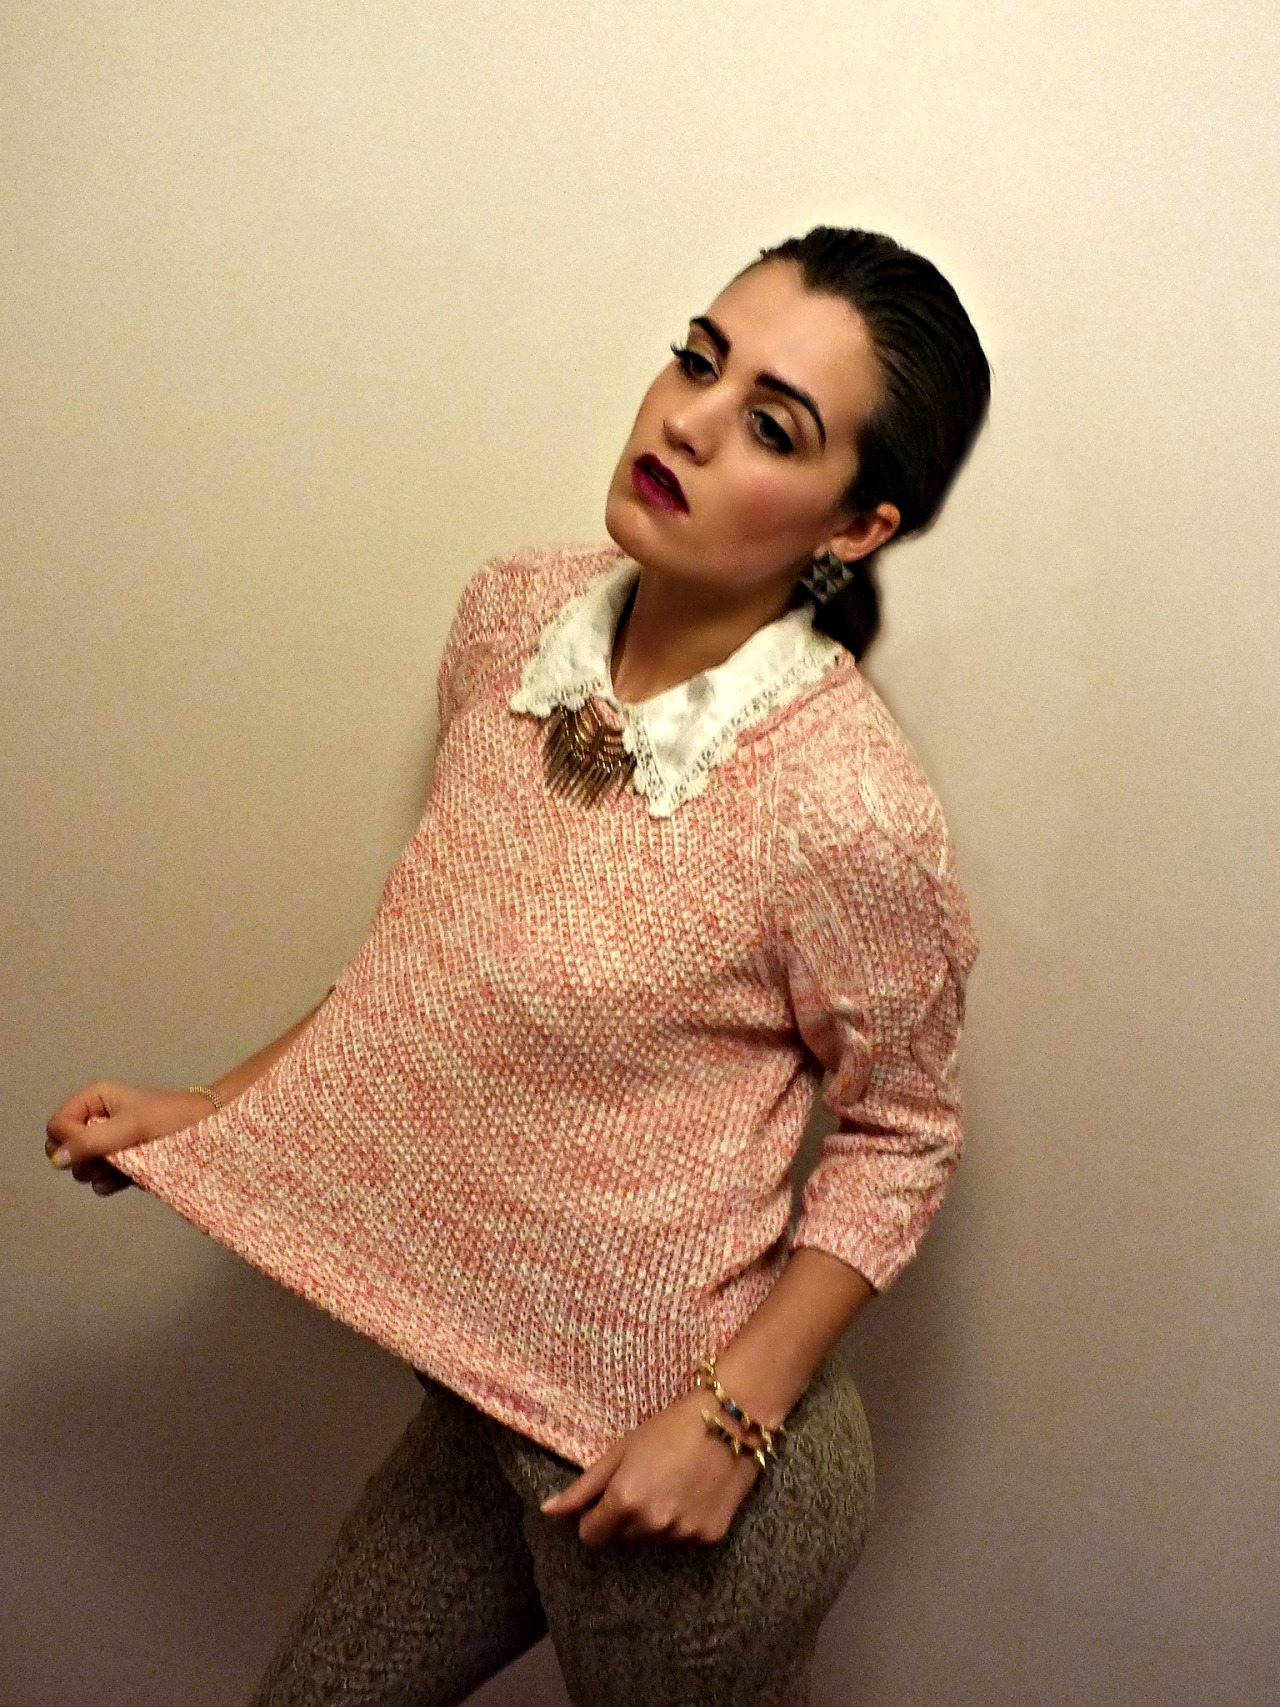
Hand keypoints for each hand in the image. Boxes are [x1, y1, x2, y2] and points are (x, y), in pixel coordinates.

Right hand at [45, 1081, 214, 1194]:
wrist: (208, 1132)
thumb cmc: (171, 1119)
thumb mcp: (131, 1125)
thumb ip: (92, 1141)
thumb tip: (56, 1161)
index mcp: (94, 1099)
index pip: (56, 1126)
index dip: (70, 1140)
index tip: (97, 1146)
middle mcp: (96, 1120)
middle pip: (63, 1150)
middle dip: (85, 1159)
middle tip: (114, 1155)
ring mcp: (107, 1144)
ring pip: (80, 1169)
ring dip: (100, 1171)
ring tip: (129, 1162)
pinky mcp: (120, 1164)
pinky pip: (98, 1181)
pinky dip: (111, 1182)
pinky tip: (131, 1176)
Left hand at [539, 1384, 760, 1547]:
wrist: (730, 1421)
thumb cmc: (671, 1426)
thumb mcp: (621, 1450)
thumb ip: (583, 1487)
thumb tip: (548, 1511)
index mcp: (625, 1502)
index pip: (591, 1536)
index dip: (594, 1517)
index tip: (606, 1498)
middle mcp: (652, 1525)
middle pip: (622, 1538)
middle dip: (625, 1517)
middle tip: (644, 1480)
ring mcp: (682, 1534)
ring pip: (653, 1540)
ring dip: (654, 1520)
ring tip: (672, 1482)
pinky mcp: (709, 1537)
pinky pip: (683, 1538)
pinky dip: (683, 1522)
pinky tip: (693, 1491)